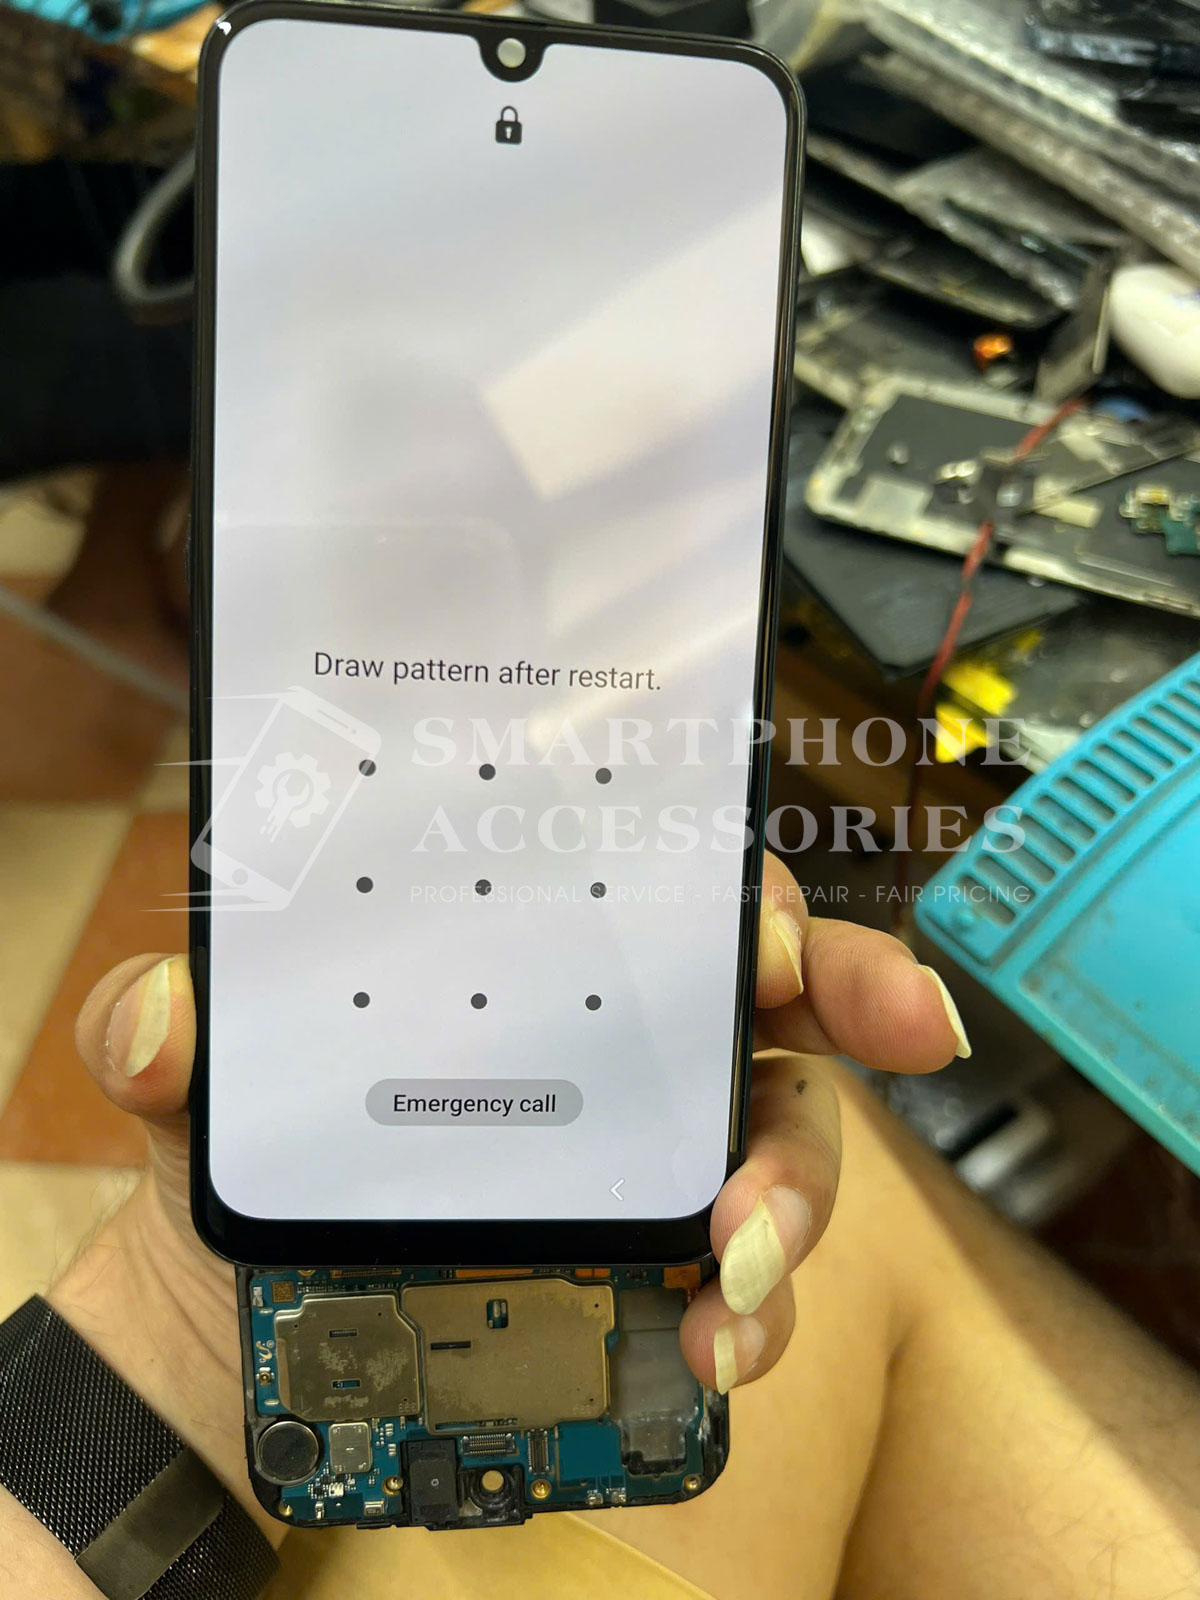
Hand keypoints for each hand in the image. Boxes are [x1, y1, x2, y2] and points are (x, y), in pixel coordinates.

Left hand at [67, 853, 966, 1431]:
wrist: (246, 1331)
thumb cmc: (259, 1165)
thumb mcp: (207, 1088)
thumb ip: (159, 1039)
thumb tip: (158, 1018)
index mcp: (538, 962)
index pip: (666, 887)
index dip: (739, 891)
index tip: (764, 929)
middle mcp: (621, 1051)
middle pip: (779, 999)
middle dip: (866, 995)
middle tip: (915, 1027)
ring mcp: (653, 1162)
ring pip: (789, 1145)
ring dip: (803, 1193)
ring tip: (743, 1255)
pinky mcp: (657, 1274)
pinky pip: (750, 1284)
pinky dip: (758, 1313)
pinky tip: (719, 1339)